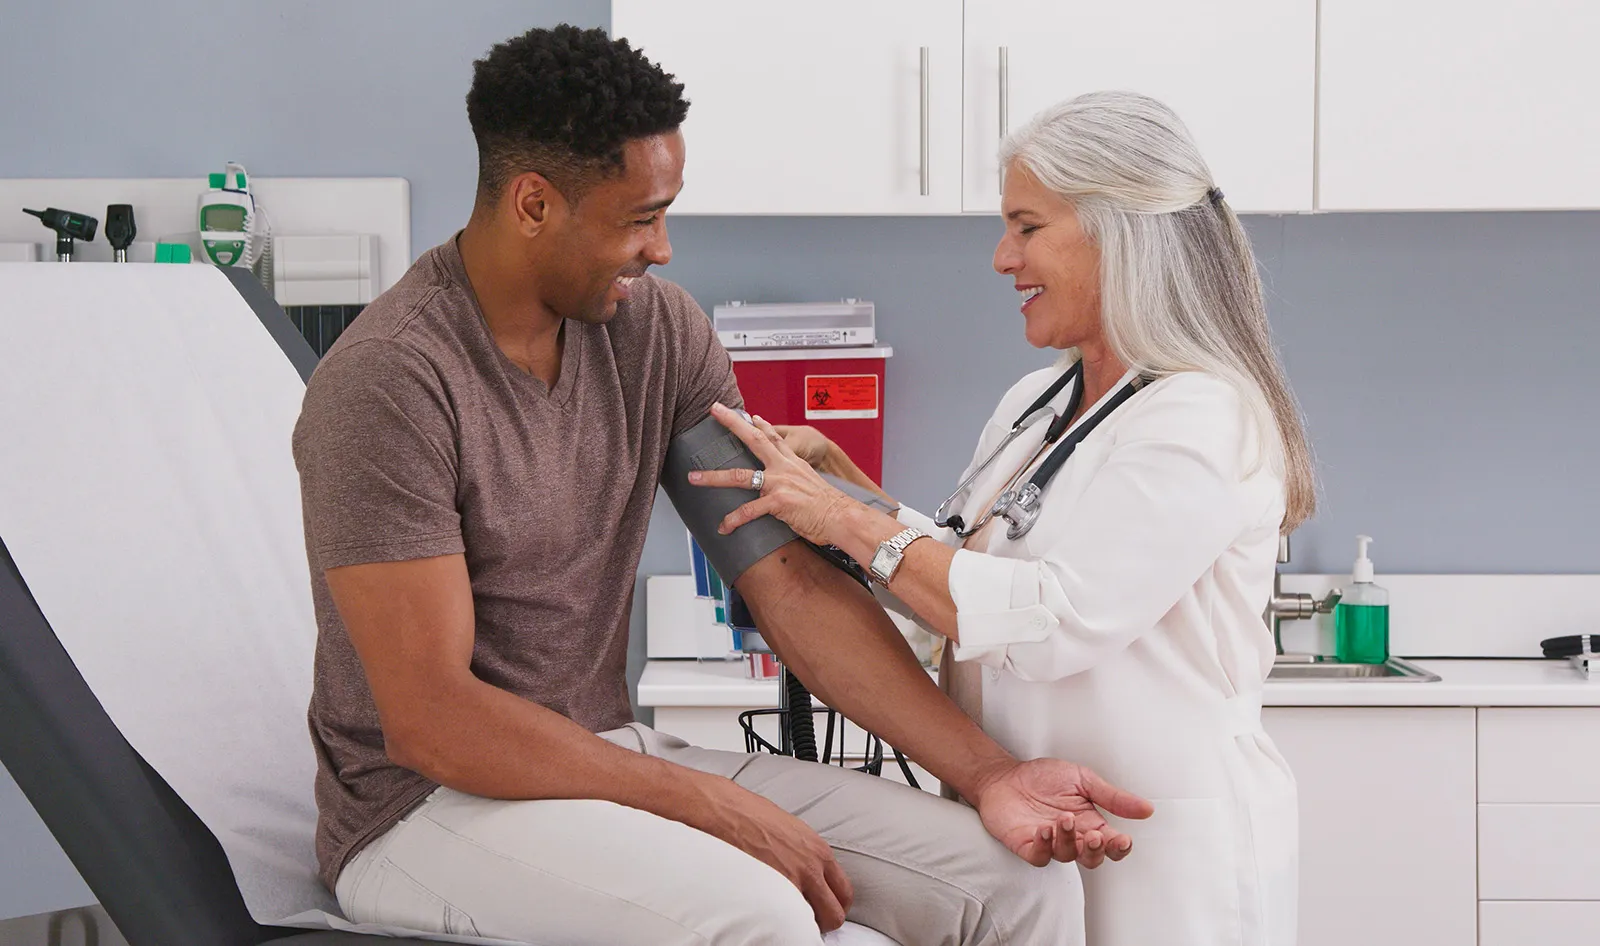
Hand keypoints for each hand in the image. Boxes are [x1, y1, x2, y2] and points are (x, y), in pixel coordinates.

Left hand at [687, 403, 855, 546]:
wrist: (843, 518)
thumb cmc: (831, 509)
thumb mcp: (815, 486)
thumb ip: (799, 483)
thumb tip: (793, 491)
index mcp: (794, 463)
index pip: (774, 438)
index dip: (761, 425)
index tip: (750, 415)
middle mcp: (784, 468)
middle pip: (753, 439)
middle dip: (731, 423)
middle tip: (714, 411)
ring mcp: (779, 483)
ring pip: (739, 476)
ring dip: (713, 478)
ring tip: (693, 477)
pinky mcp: (778, 502)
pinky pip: (748, 511)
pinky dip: (733, 520)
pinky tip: (724, 527)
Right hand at [701, 776, 853, 931]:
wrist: (722, 810)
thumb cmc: (749, 813)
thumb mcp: (790, 828)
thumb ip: (805, 853)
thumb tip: (808, 872)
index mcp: (817, 851)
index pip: (844, 891)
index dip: (835, 904)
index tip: (825, 908)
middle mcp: (809, 869)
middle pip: (834, 914)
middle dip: (823, 921)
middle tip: (808, 922)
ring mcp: (789, 884)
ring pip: (811, 923)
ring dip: (802, 925)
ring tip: (786, 919)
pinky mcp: (766, 894)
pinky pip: (783, 920)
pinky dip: (780, 924)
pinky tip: (769, 916)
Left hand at [973, 759, 1154, 867]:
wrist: (1004, 775)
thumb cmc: (1042, 778)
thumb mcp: (1084, 779)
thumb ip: (1113, 797)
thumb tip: (1146, 808)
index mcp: (1089, 823)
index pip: (1111, 845)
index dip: (1119, 847)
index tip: (1123, 839)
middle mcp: (1072, 837)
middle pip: (1092, 858)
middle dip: (1096, 850)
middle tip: (1095, 834)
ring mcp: (1049, 843)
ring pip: (1066, 856)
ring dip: (1069, 840)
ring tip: (1065, 819)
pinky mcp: (1026, 845)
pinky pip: (1038, 856)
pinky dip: (1043, 846)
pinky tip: (1044, 829)